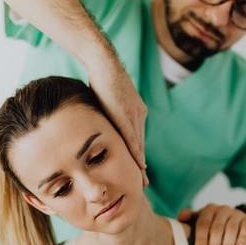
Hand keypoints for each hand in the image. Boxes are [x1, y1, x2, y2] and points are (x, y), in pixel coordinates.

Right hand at [89, 62, 148, 185]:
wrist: (103, 62)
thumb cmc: (103, 78)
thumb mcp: (108, 100)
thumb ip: (109, 114)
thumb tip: (101, 124)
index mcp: (137, 111)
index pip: (137, 139)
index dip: (138, 155)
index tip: (140, 170)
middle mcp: (139, 115)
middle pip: (140, 145)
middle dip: (142, 164)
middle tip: (144, 182)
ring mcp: (134, 114)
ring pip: (138, 145)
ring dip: (140, 163)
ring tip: (142, 180)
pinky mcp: (125, 114)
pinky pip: (131, 138)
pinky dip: (135, 153)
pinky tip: (139, 165)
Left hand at [178, 204, 245, 244]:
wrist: (239, 224)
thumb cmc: (214, 227)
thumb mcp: (201, 223)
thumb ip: (189, 221)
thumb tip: (181, 217)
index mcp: (208, 210)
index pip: (202, 224)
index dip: (201, 240)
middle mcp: (222, 210)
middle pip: (216, 229)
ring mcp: (236, 214)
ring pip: (230, 229)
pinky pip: (245, 228)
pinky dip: (242, 239)